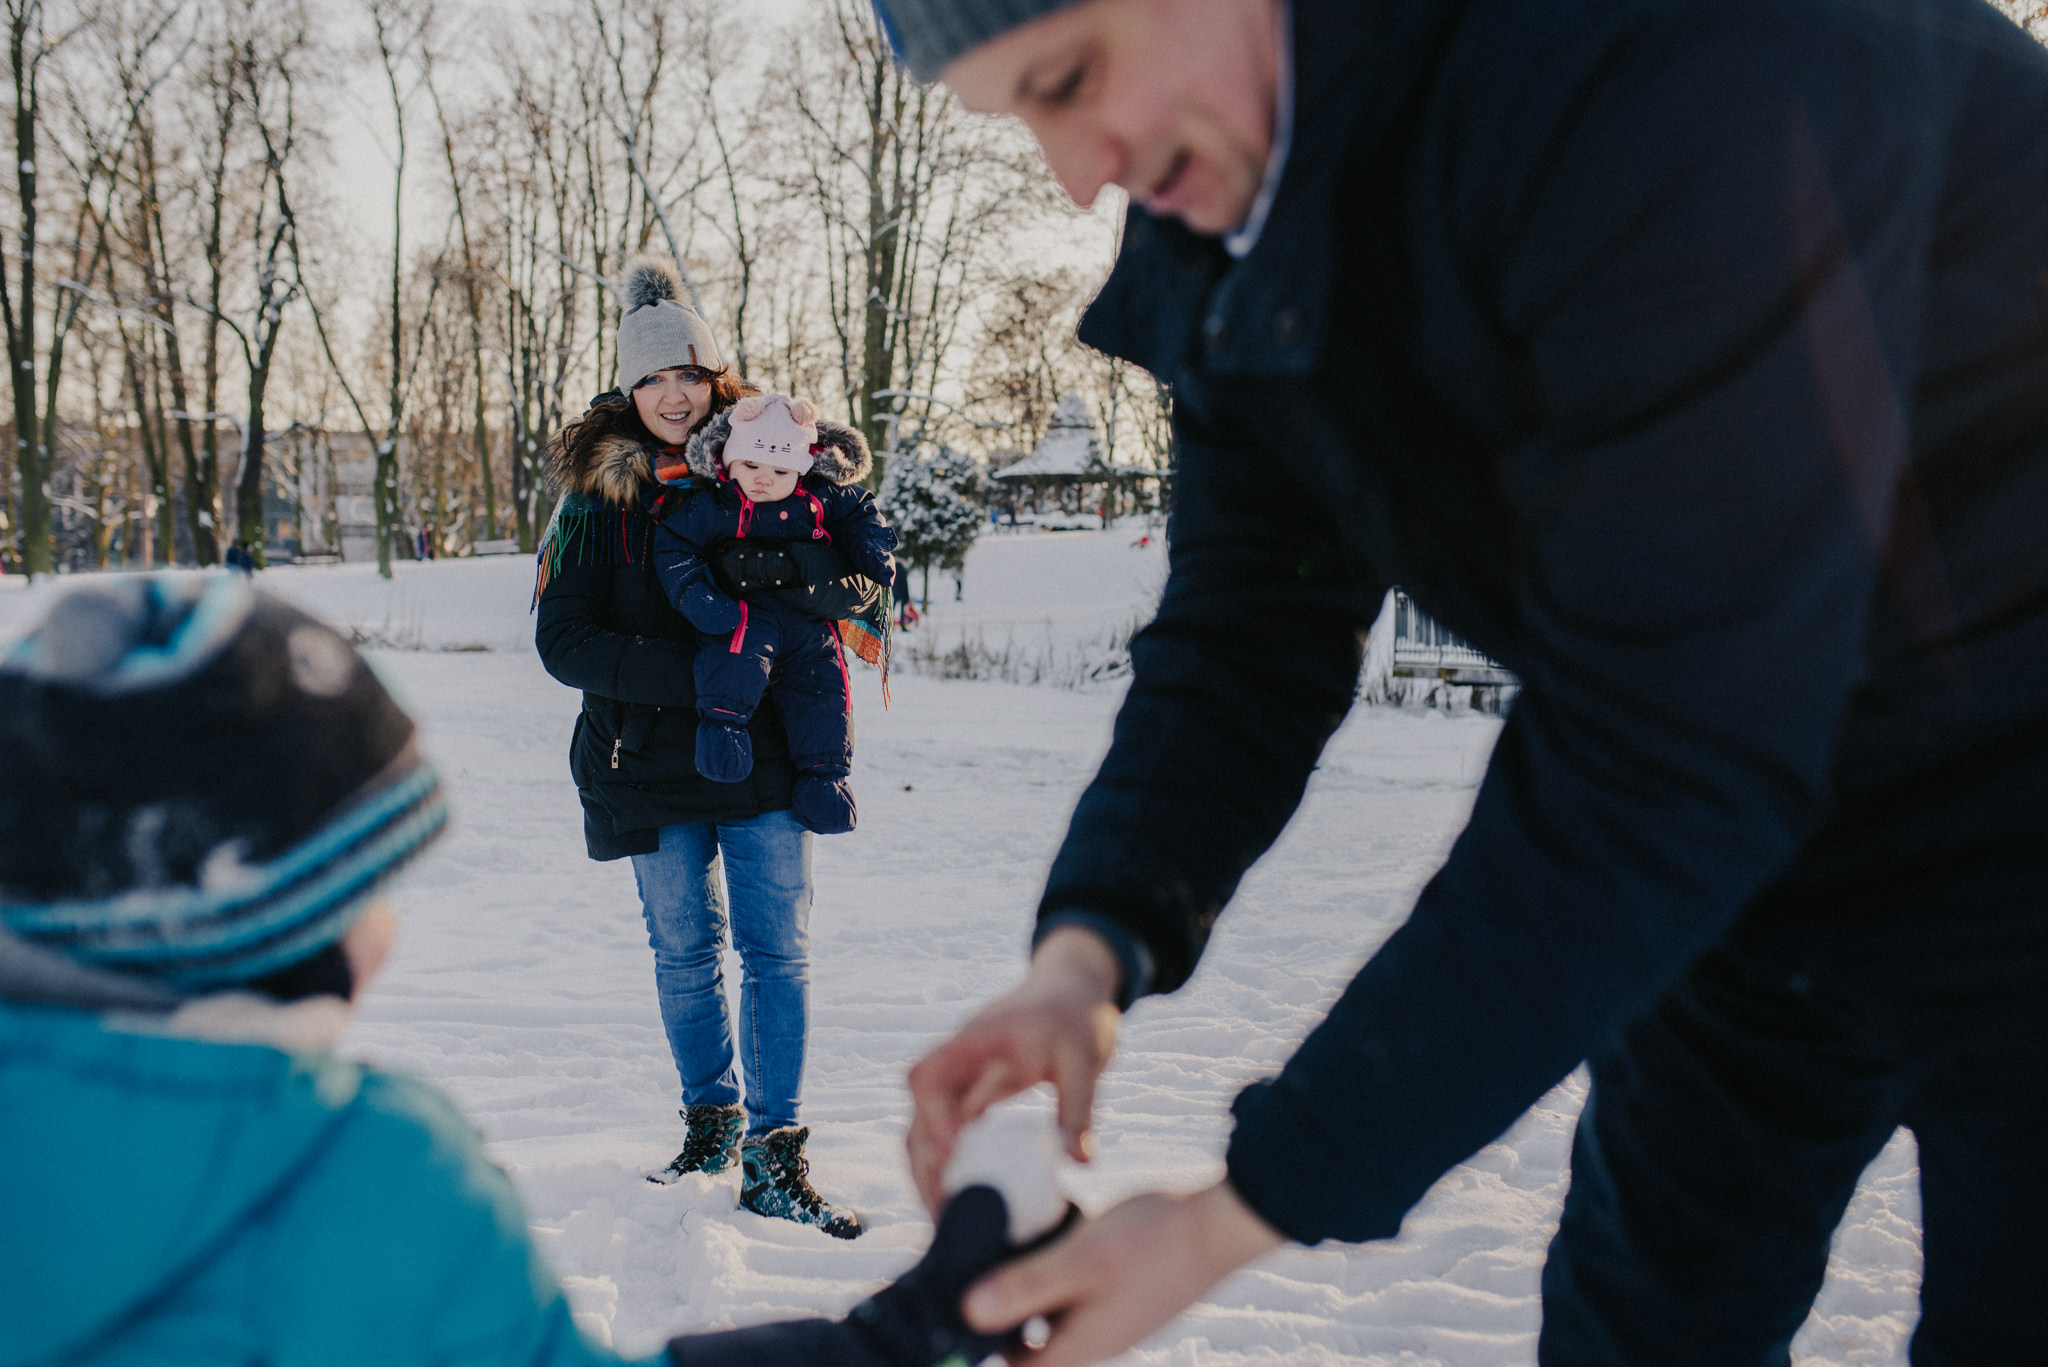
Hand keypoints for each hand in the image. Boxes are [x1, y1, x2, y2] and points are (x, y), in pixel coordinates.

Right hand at [906, 925, 1122, 1211]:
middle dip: (923, 1157)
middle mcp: (959, 1057)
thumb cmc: (1077, 1017)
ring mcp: (962, 1074)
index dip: (931, 1115)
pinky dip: (945, 1160)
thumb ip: (1078, 1110)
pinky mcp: (971, 1090)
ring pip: (924, 1121)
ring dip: (928, 1165)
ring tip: (943, 1215)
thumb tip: (1080, 1165)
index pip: (928, 1073)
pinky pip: (944, 1126)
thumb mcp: (1085, 1059)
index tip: (953, 1151)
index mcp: (979, 1040)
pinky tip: (957, 1195)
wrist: (1072, 987)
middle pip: (916, 1109)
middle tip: (944, 1207)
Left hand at [962, 1181, 1285, 1366]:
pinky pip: (1083, 1288)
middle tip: (977, 1266)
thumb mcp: (1079, 1259)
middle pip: (1037, 1339)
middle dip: (1006, 1310)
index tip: (956, 1311)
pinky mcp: (1130, 1286)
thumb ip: (1024, 1286)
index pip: (1020, 1365)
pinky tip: (1055, 1227)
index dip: (986, 1346)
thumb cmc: (1152, 1241)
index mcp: (1084, 1344)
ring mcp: (1119, 1312)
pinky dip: (1062, 1266)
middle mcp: (1101, 1336)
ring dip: (1034, 1284)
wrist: (1222, 1220)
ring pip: (1060, 1310)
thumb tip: (968, 1314)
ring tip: (1010, 1241)